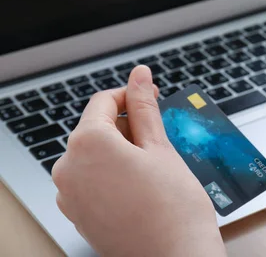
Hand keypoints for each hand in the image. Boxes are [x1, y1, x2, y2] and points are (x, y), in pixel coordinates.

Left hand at [52, 66, 225, 256]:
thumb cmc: (173, 206)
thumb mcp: (160, 146)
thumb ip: (144, 106)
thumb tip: (140, 75)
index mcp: (87, 144)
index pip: (103, 101)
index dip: (131, 95)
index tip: (151, 97)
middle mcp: (69, 168)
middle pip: (96, 128)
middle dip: (127, 125)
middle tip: (160, 136)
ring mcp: (70, 195)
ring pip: (95, 154)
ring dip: (122, 150)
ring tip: (155, 165)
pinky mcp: (78, 214)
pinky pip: (92, 179)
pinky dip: (113, 173)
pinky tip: (142, 184)